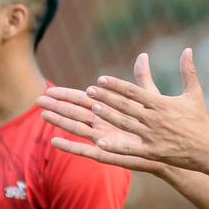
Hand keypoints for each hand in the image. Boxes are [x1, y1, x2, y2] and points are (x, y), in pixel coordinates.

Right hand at [38, 66, 164, 174]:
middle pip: (76, 113)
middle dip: (57, 106)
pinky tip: (55, 142)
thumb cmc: (160, 124)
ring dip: (60, 122)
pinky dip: (71, 146)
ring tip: (43, 115)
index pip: (84, 100)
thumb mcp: (149, 98)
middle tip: (37, 100)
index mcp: (111, 110)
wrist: (171, 147)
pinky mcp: (110, 153)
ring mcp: (105, 139)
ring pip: (77, 129)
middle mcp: (104, 124)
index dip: (66, 95)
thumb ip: (142, 79)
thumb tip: (143, 55)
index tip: (49, 89)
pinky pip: (86, 150)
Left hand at [83, 48, 208, 170]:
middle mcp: (155, 118)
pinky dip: (115, 146)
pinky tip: (100, 142)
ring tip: (92, 108)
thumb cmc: (200, 120)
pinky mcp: (153, 152)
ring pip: (125, 124)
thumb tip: (188, 49)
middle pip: (125, 106)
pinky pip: (130, 149)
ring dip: (108, 116)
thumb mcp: (194, 94)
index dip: (116, 85)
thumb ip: (188, 71)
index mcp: (162, 104)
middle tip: (89, 90)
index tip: (101, 79)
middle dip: (106, 97)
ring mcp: (153, 136)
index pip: (134, 91)